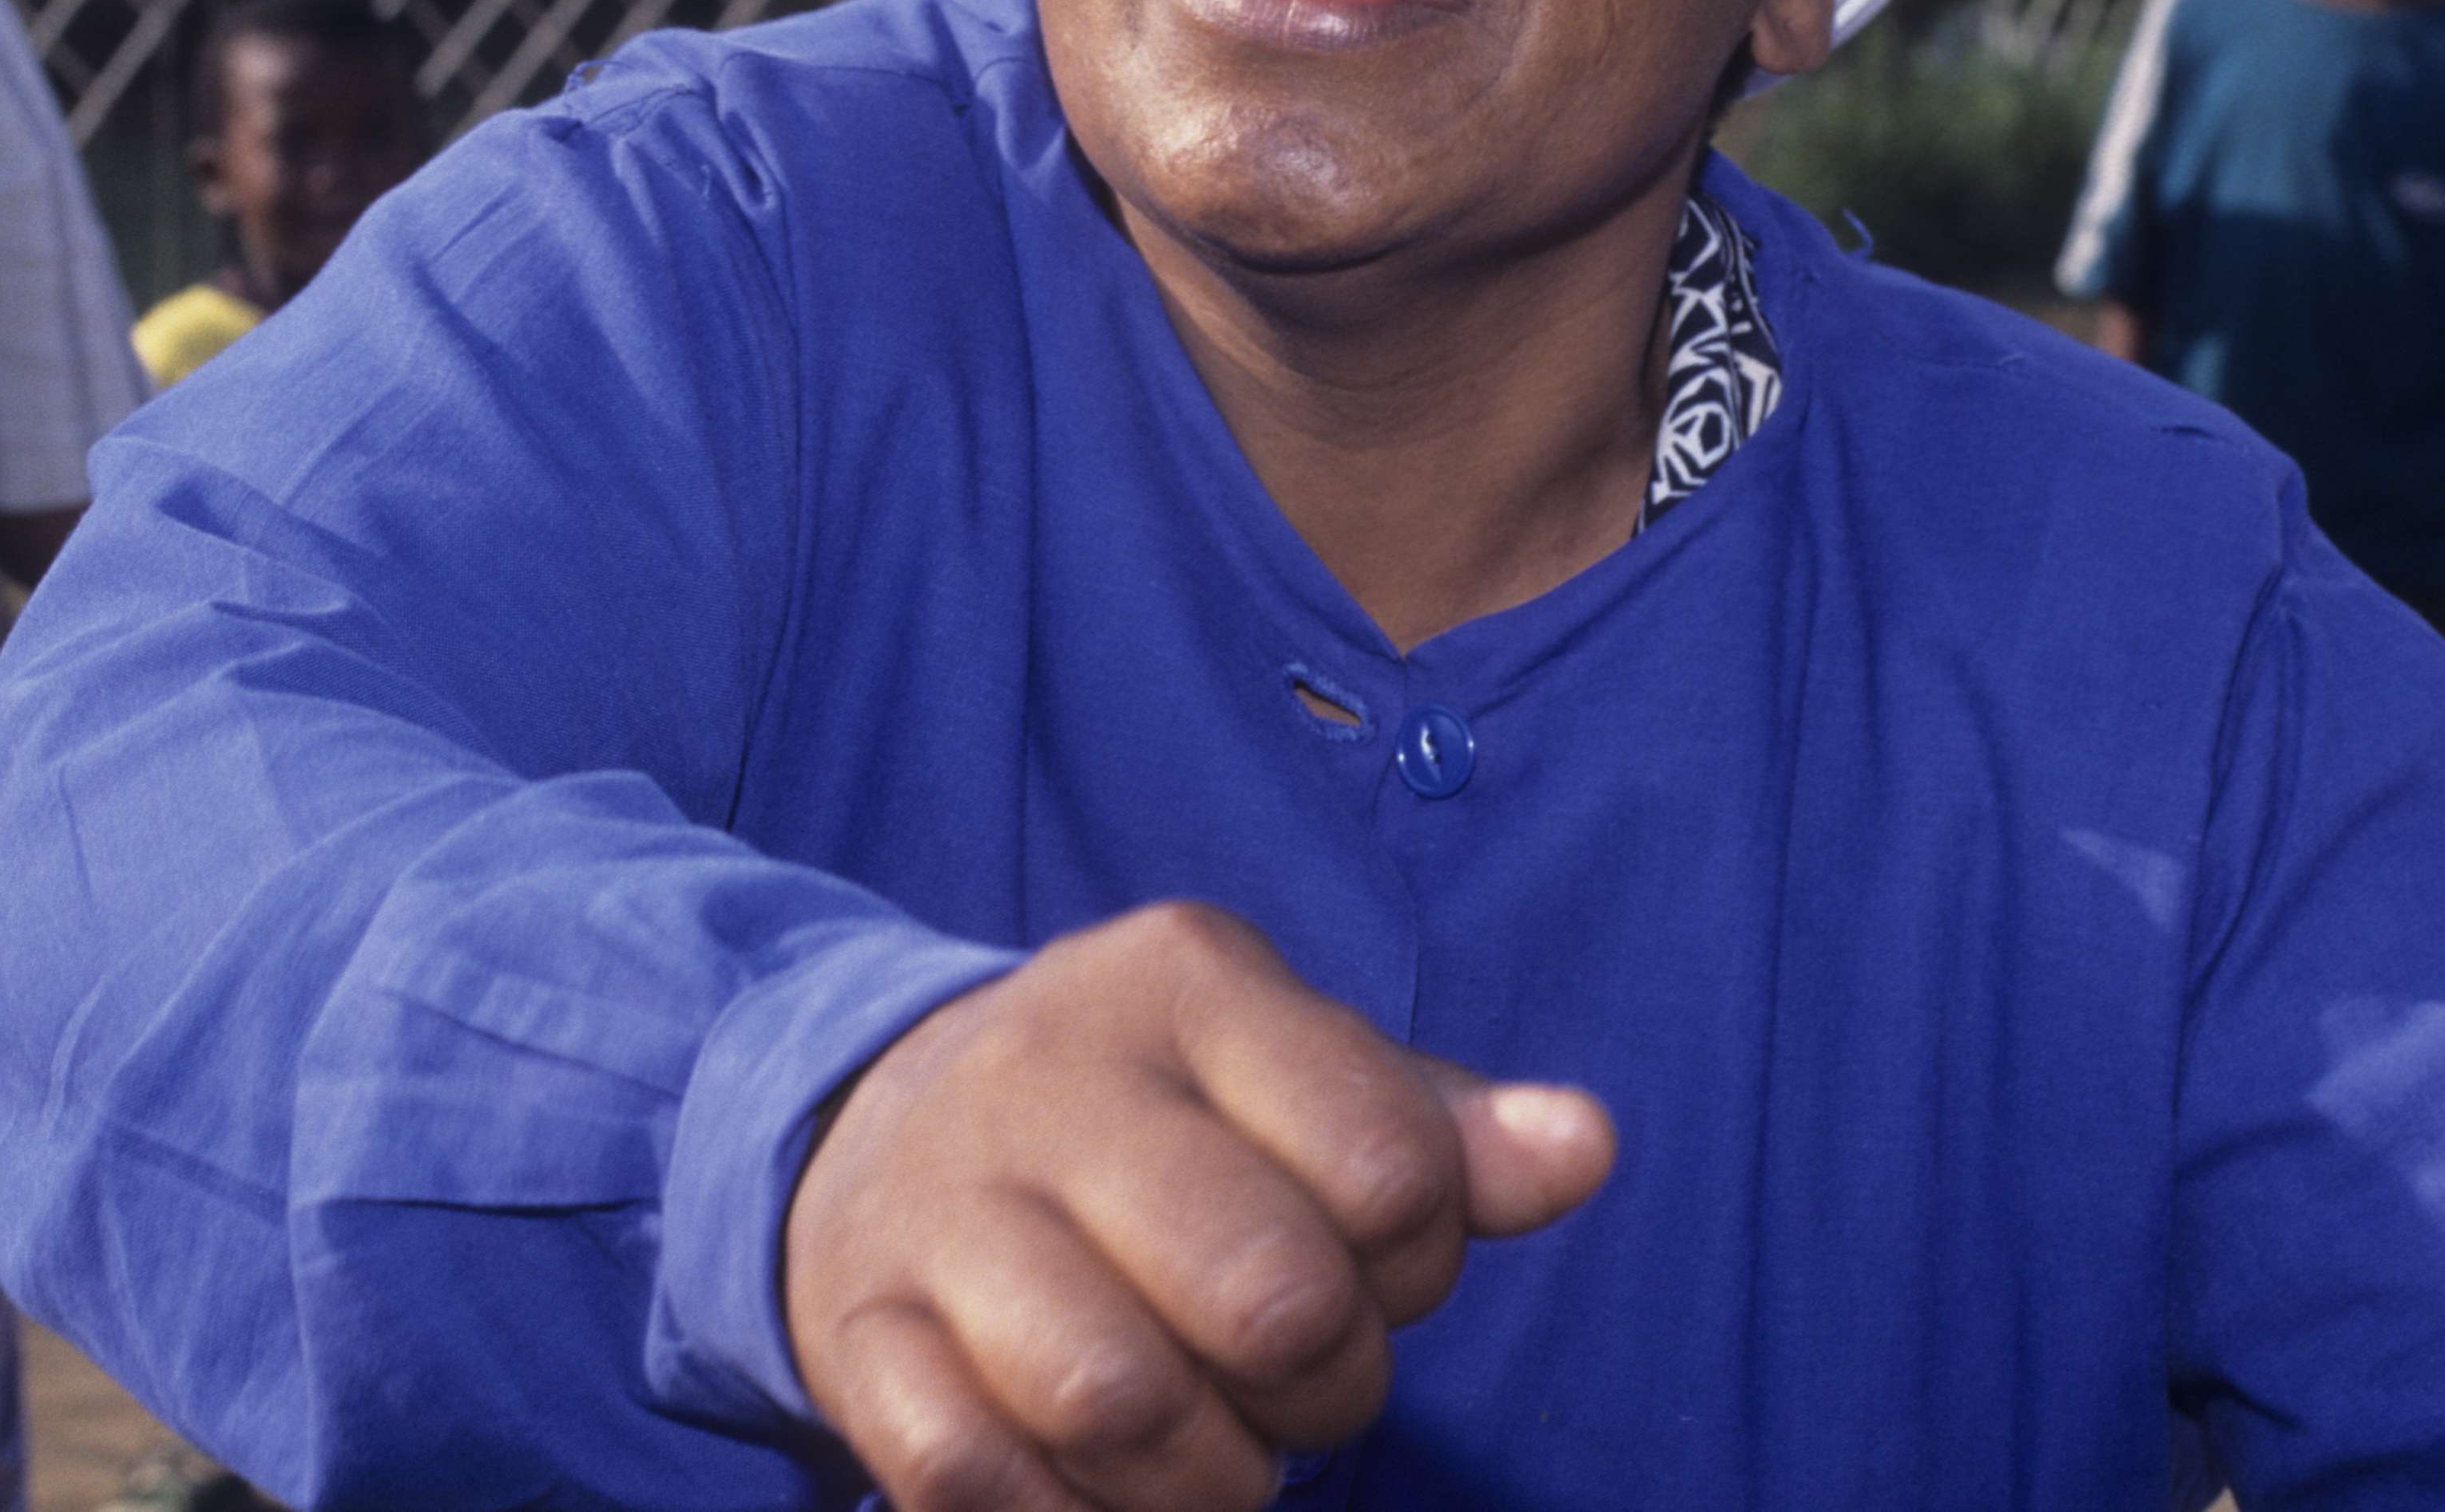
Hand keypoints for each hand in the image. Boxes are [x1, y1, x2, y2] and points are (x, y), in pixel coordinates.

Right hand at [784, 902, 1615, 1511]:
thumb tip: (1587, 1149)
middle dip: (1324, 1385)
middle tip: (1295, 1377)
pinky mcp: (857, 1333)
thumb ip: (1443, 1131)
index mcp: (1187, 981)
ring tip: (1208, 1441)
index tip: (1368, 1264)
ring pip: (1120, 1402)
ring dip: (1205, 1475)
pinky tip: (1096, 1478)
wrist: (878, 1126)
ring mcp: (938, 1205)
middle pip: (1268, 1296)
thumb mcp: (1297, 1076)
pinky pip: (978, 1478)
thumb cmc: (1156, 1119)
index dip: (1414, 1266)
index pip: (1389, 1166)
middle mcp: (1052, 1074)